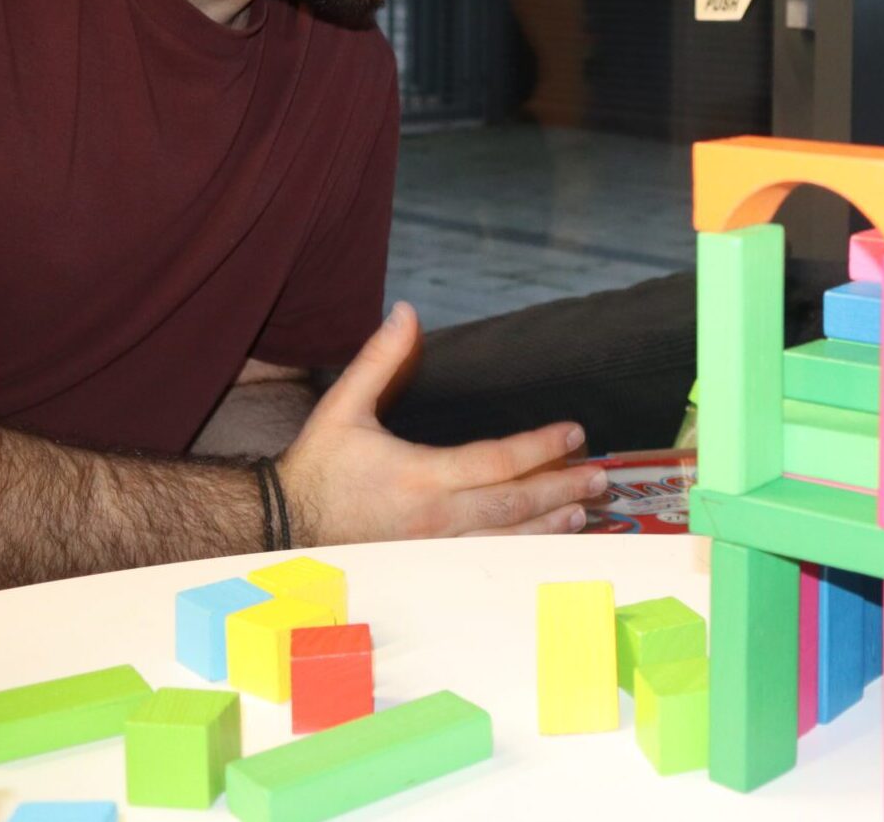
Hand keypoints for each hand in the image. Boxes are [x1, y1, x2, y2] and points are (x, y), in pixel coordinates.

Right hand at [278, 303, 604, 542]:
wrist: (281, 527)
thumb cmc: (318, 467)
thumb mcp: (344, 406)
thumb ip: (380, 359)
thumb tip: (407, 311)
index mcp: (421, 476)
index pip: (498, 460)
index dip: (542, 446)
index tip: (574, 433)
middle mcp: (435, 519)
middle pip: (515, 504)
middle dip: (563, 487)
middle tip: (601, 476)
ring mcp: (434, 551)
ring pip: (507, 540)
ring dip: (550, 525)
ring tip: (584, 512)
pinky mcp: (429, 571)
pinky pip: (487, 564)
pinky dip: (522, 554)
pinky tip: (545, 546)